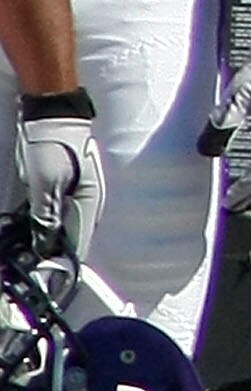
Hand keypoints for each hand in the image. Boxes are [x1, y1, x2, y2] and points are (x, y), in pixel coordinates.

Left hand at [17, 112, 101, 267]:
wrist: (52, 113)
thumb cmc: (53, 143)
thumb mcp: (45, 183)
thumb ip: (46, 216)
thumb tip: (46, 246)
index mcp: (88, 205)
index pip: (77, 246)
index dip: (61, 265)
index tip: (44, 277)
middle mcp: (84, 206)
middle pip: (67, 241)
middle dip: (49, 256)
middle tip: (27, 267)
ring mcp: (71, 198)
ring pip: (57, 230)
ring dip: (40, 242)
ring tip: (21, 253)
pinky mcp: (58, 191)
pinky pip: (49, 217)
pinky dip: (37, 226)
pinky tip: (23, 232)